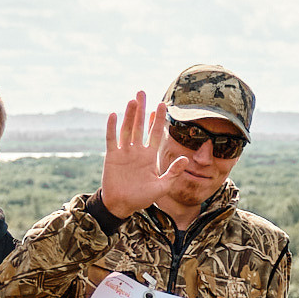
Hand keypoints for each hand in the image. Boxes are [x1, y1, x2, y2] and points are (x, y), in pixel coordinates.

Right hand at [99, 91, 185, 217]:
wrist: (122, 205)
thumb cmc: (142, 197)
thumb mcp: (162, 186)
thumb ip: (173, 173)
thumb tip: (186, 159)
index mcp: (149, 156)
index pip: (155, 133)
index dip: (158, 119)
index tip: (162, 104)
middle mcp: (137, 151)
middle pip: (140, 126)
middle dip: (142, 109)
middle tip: (142, 92)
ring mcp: (124, 152)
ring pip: (127, 129)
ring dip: (129, 115)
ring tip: (132, 100)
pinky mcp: (112, 156)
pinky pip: (112, 139)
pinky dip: (112, 127)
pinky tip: (114, 115)